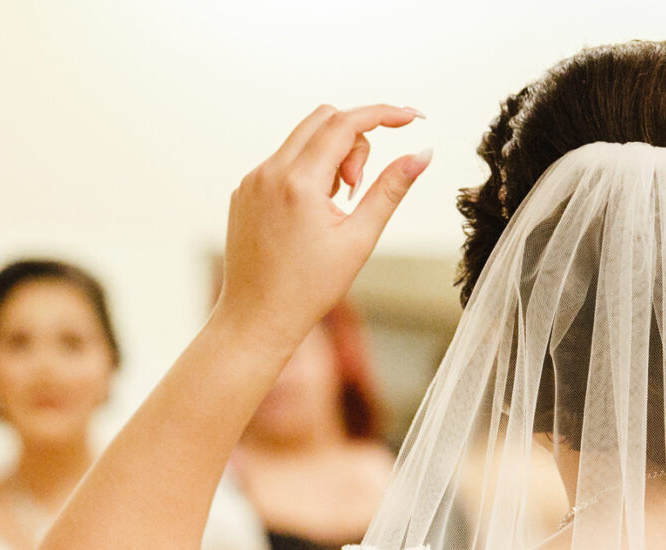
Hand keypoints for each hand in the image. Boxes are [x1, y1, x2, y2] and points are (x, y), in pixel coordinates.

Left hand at [214, 104, 429, 355]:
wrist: (256, 320)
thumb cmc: (308, 290)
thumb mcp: (358, 240)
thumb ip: (390, 190)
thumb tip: (422, 155)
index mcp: (298, 183)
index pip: (346, 122)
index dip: (384, 113)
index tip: (411, 117)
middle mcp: (268, 172)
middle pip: (324, 119)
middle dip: (355, 140)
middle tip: (357, 187)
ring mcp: (251, 180)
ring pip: (302, 139)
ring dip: (330, 158)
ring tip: (335, 207)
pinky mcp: (243, 191)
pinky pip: (282, 161)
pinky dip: (307, 172)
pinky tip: (310, 216)